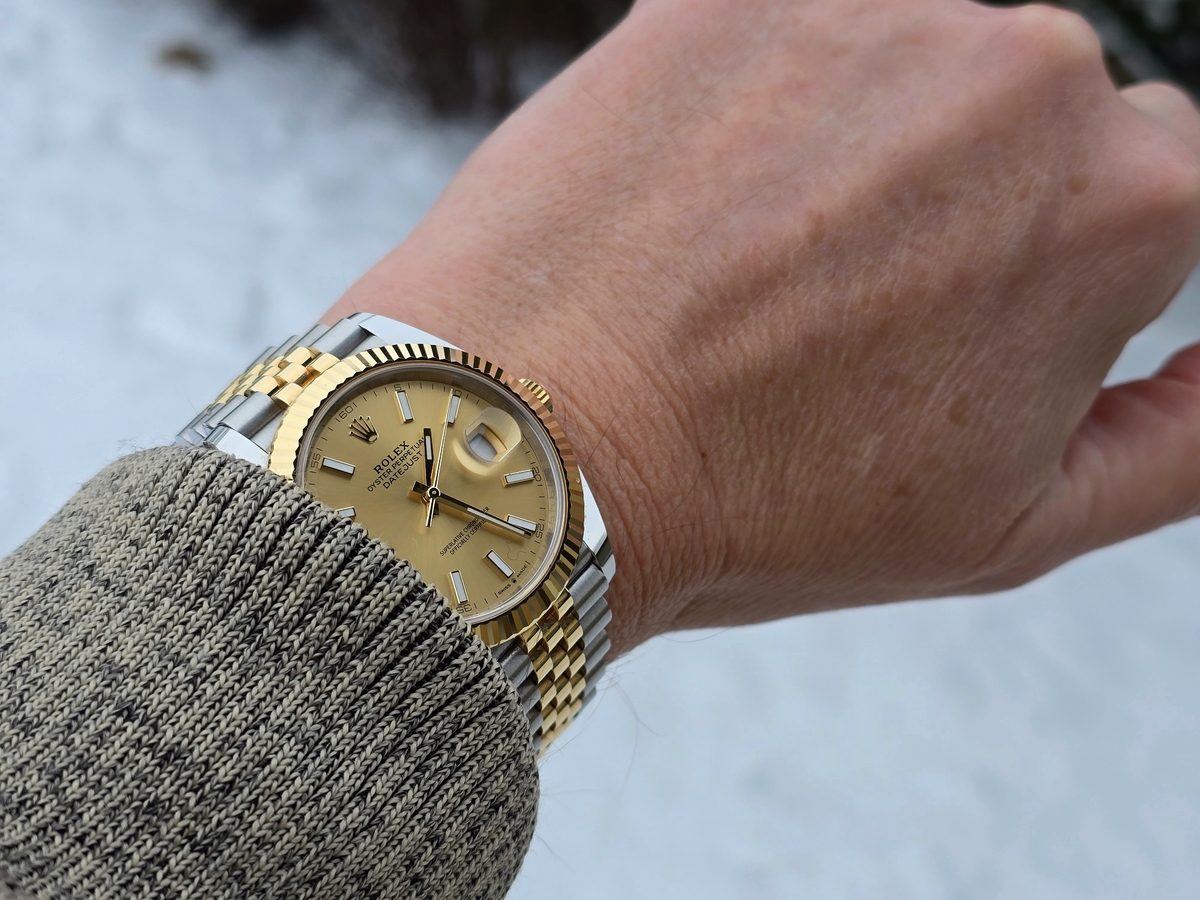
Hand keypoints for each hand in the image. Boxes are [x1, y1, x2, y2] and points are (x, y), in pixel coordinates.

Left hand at [327, 0, 1199, 654]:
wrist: (540, 445)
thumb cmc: (766, 505)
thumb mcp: (1018, 524)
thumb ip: (1183, 440)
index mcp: (1121, 203)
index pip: (1154, 186)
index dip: (1050, 263)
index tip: (956, 313)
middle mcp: (1021, 72)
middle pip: (1032, 113)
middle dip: (965, 195)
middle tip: (839, 300)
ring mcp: (870, 11)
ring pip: (909, 60)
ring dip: (855, 137)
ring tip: (753, 256)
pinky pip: (788, 26)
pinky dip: (759, 94)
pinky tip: (697, 194)